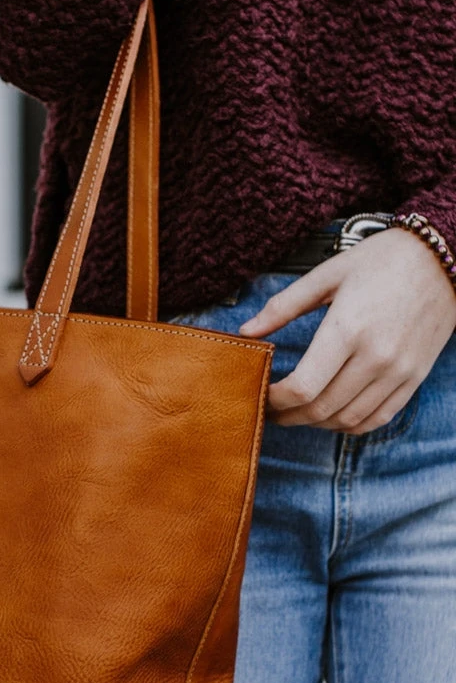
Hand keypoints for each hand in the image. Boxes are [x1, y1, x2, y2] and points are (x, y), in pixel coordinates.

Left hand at [238, 228, 455, 433]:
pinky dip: (350, 425)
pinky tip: (332, 415)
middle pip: (321, 409)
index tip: (262, 393)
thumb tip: (246, 332)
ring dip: (316, 424)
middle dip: (288, 416)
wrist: (444, 256)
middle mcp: (376, 356)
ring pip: (348, 420)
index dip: (274, 400)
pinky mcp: (415, 377)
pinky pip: (378, 417)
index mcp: (347, 330)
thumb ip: (282, 306)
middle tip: (271, 411)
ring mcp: (399, 371)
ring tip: (297, 413)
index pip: (303, 387)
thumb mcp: (326, 275)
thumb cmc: (381, 260)